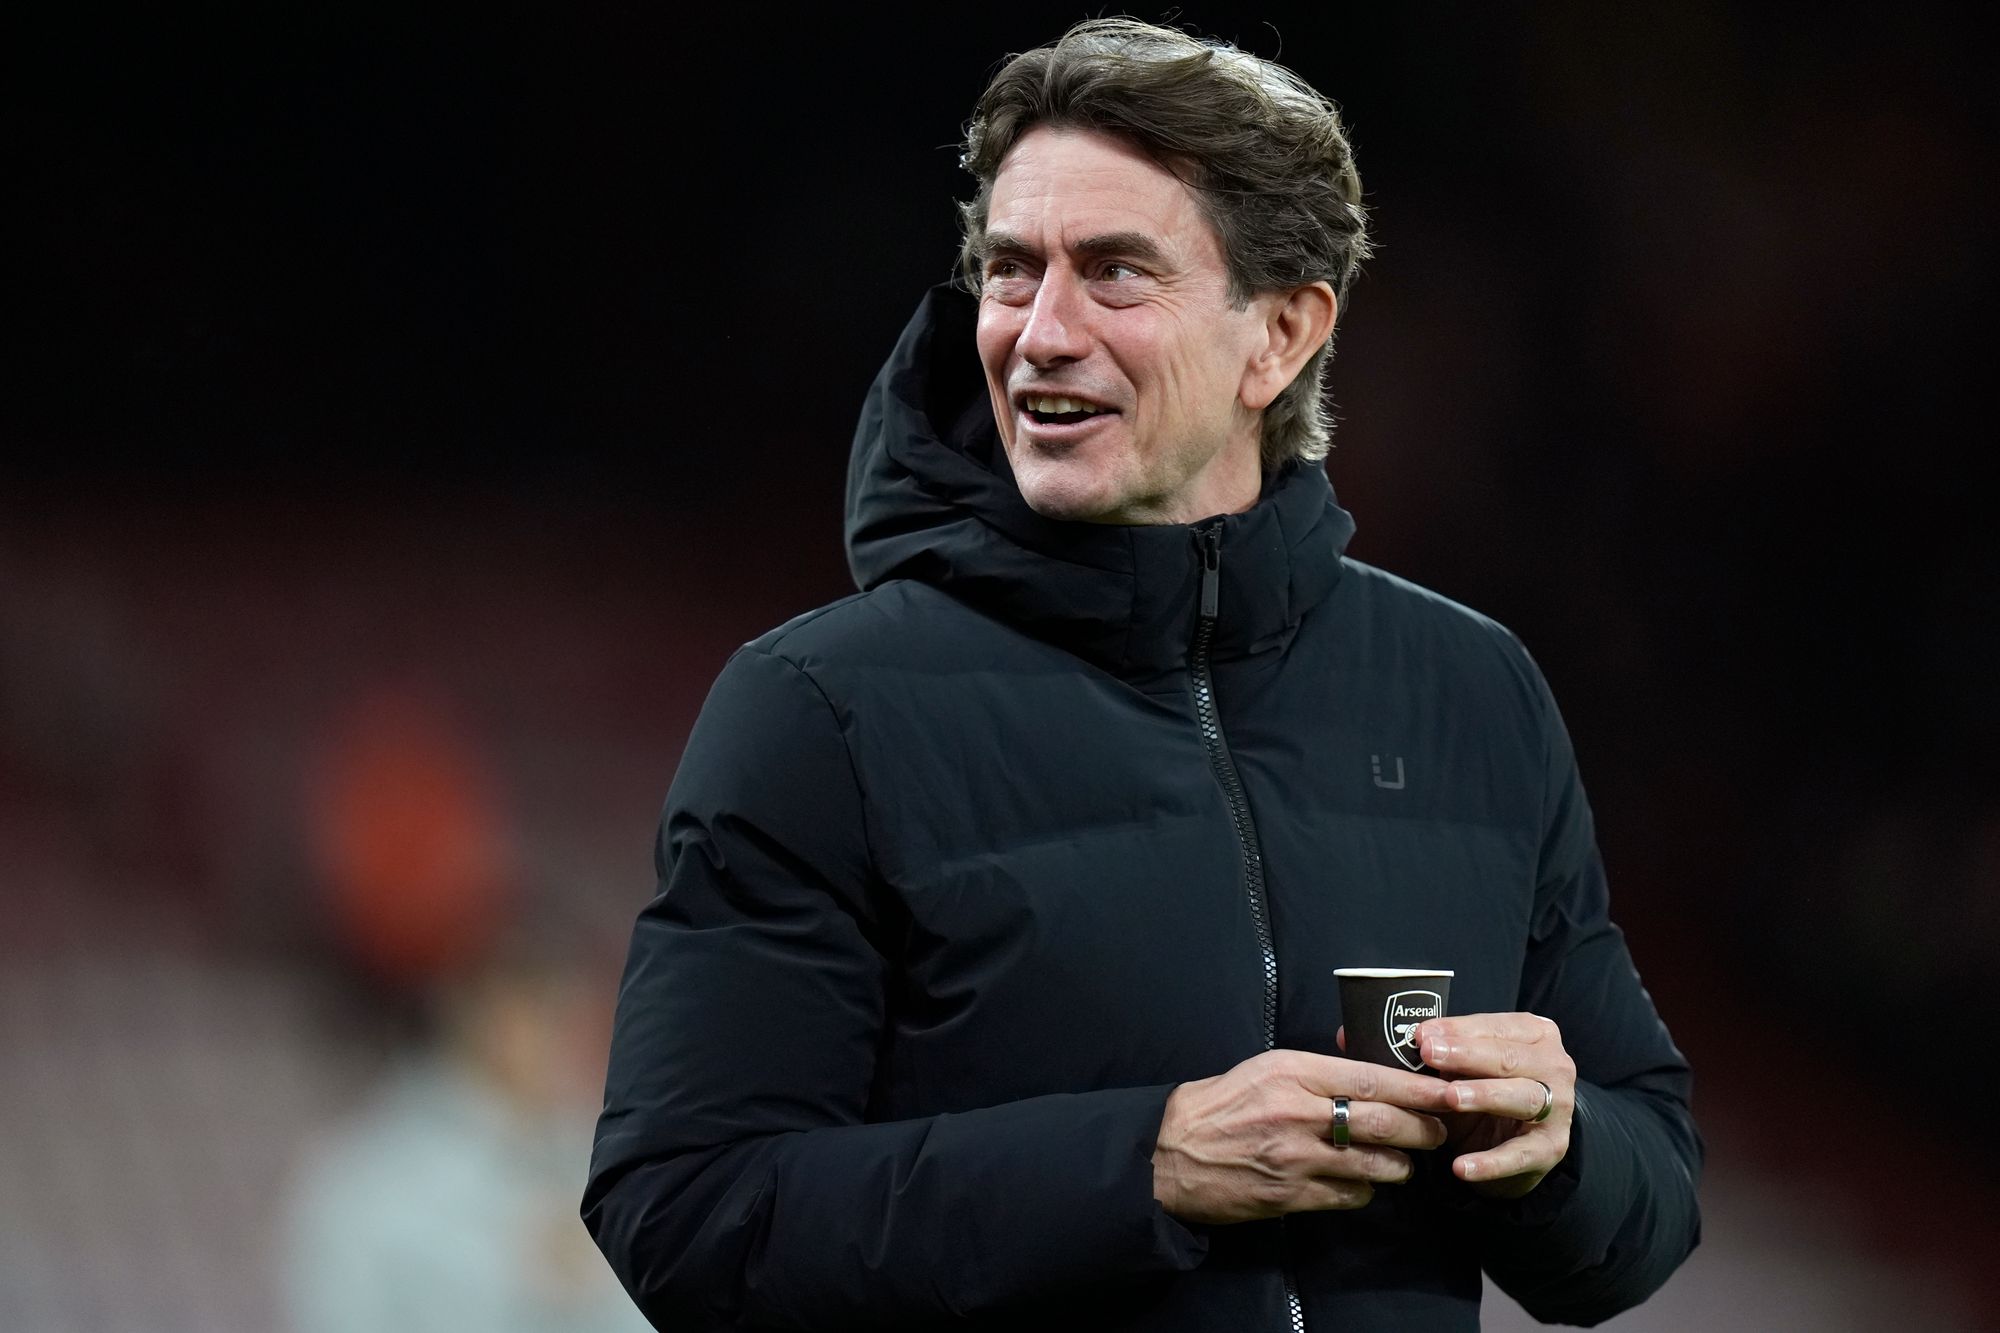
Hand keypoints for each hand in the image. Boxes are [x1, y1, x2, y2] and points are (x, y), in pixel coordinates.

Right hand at [1151, 1048, 1451, 1223]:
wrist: (1172, 1152)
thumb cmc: (1221, 1104)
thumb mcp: (1266, 1068)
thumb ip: (1317, 1071)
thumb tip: (1371, 1075)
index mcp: (1293, 1072)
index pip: (1372, 1079)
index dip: (1418, 1089)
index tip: (1448, 1091)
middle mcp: (1298, 1113)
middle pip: (1383, 1122)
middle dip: (1422, 1128)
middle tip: (1440, 1130)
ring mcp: (1296, 1157)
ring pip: (1374, 1164)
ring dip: (1400, 1165)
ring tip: (1405, 1160)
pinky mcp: (1291, 1195)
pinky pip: (1349, 1196)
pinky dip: (1365, 1191)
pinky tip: (1363, 1183)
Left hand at [1417, 1013, 1575, 1199]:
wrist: (1514, 1144)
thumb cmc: (1487, 1090)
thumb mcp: (1470, 1066)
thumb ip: (1450, 1050)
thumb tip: (1418, 1037)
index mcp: (1536, 1035)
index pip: (1497, 1027)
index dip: (1458, 1029)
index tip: (1423, 1034)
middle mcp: (1555, 1067)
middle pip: (1510, 1058)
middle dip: (1467, 1055)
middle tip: (1430, 1054)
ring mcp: (1558, 1109)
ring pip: (1523, 1096)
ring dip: (1485, 1095)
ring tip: (1451, 1097)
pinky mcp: (1551, 1148)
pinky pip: (1519, 1155)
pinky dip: (1490, 1162)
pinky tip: (1461, 1167)